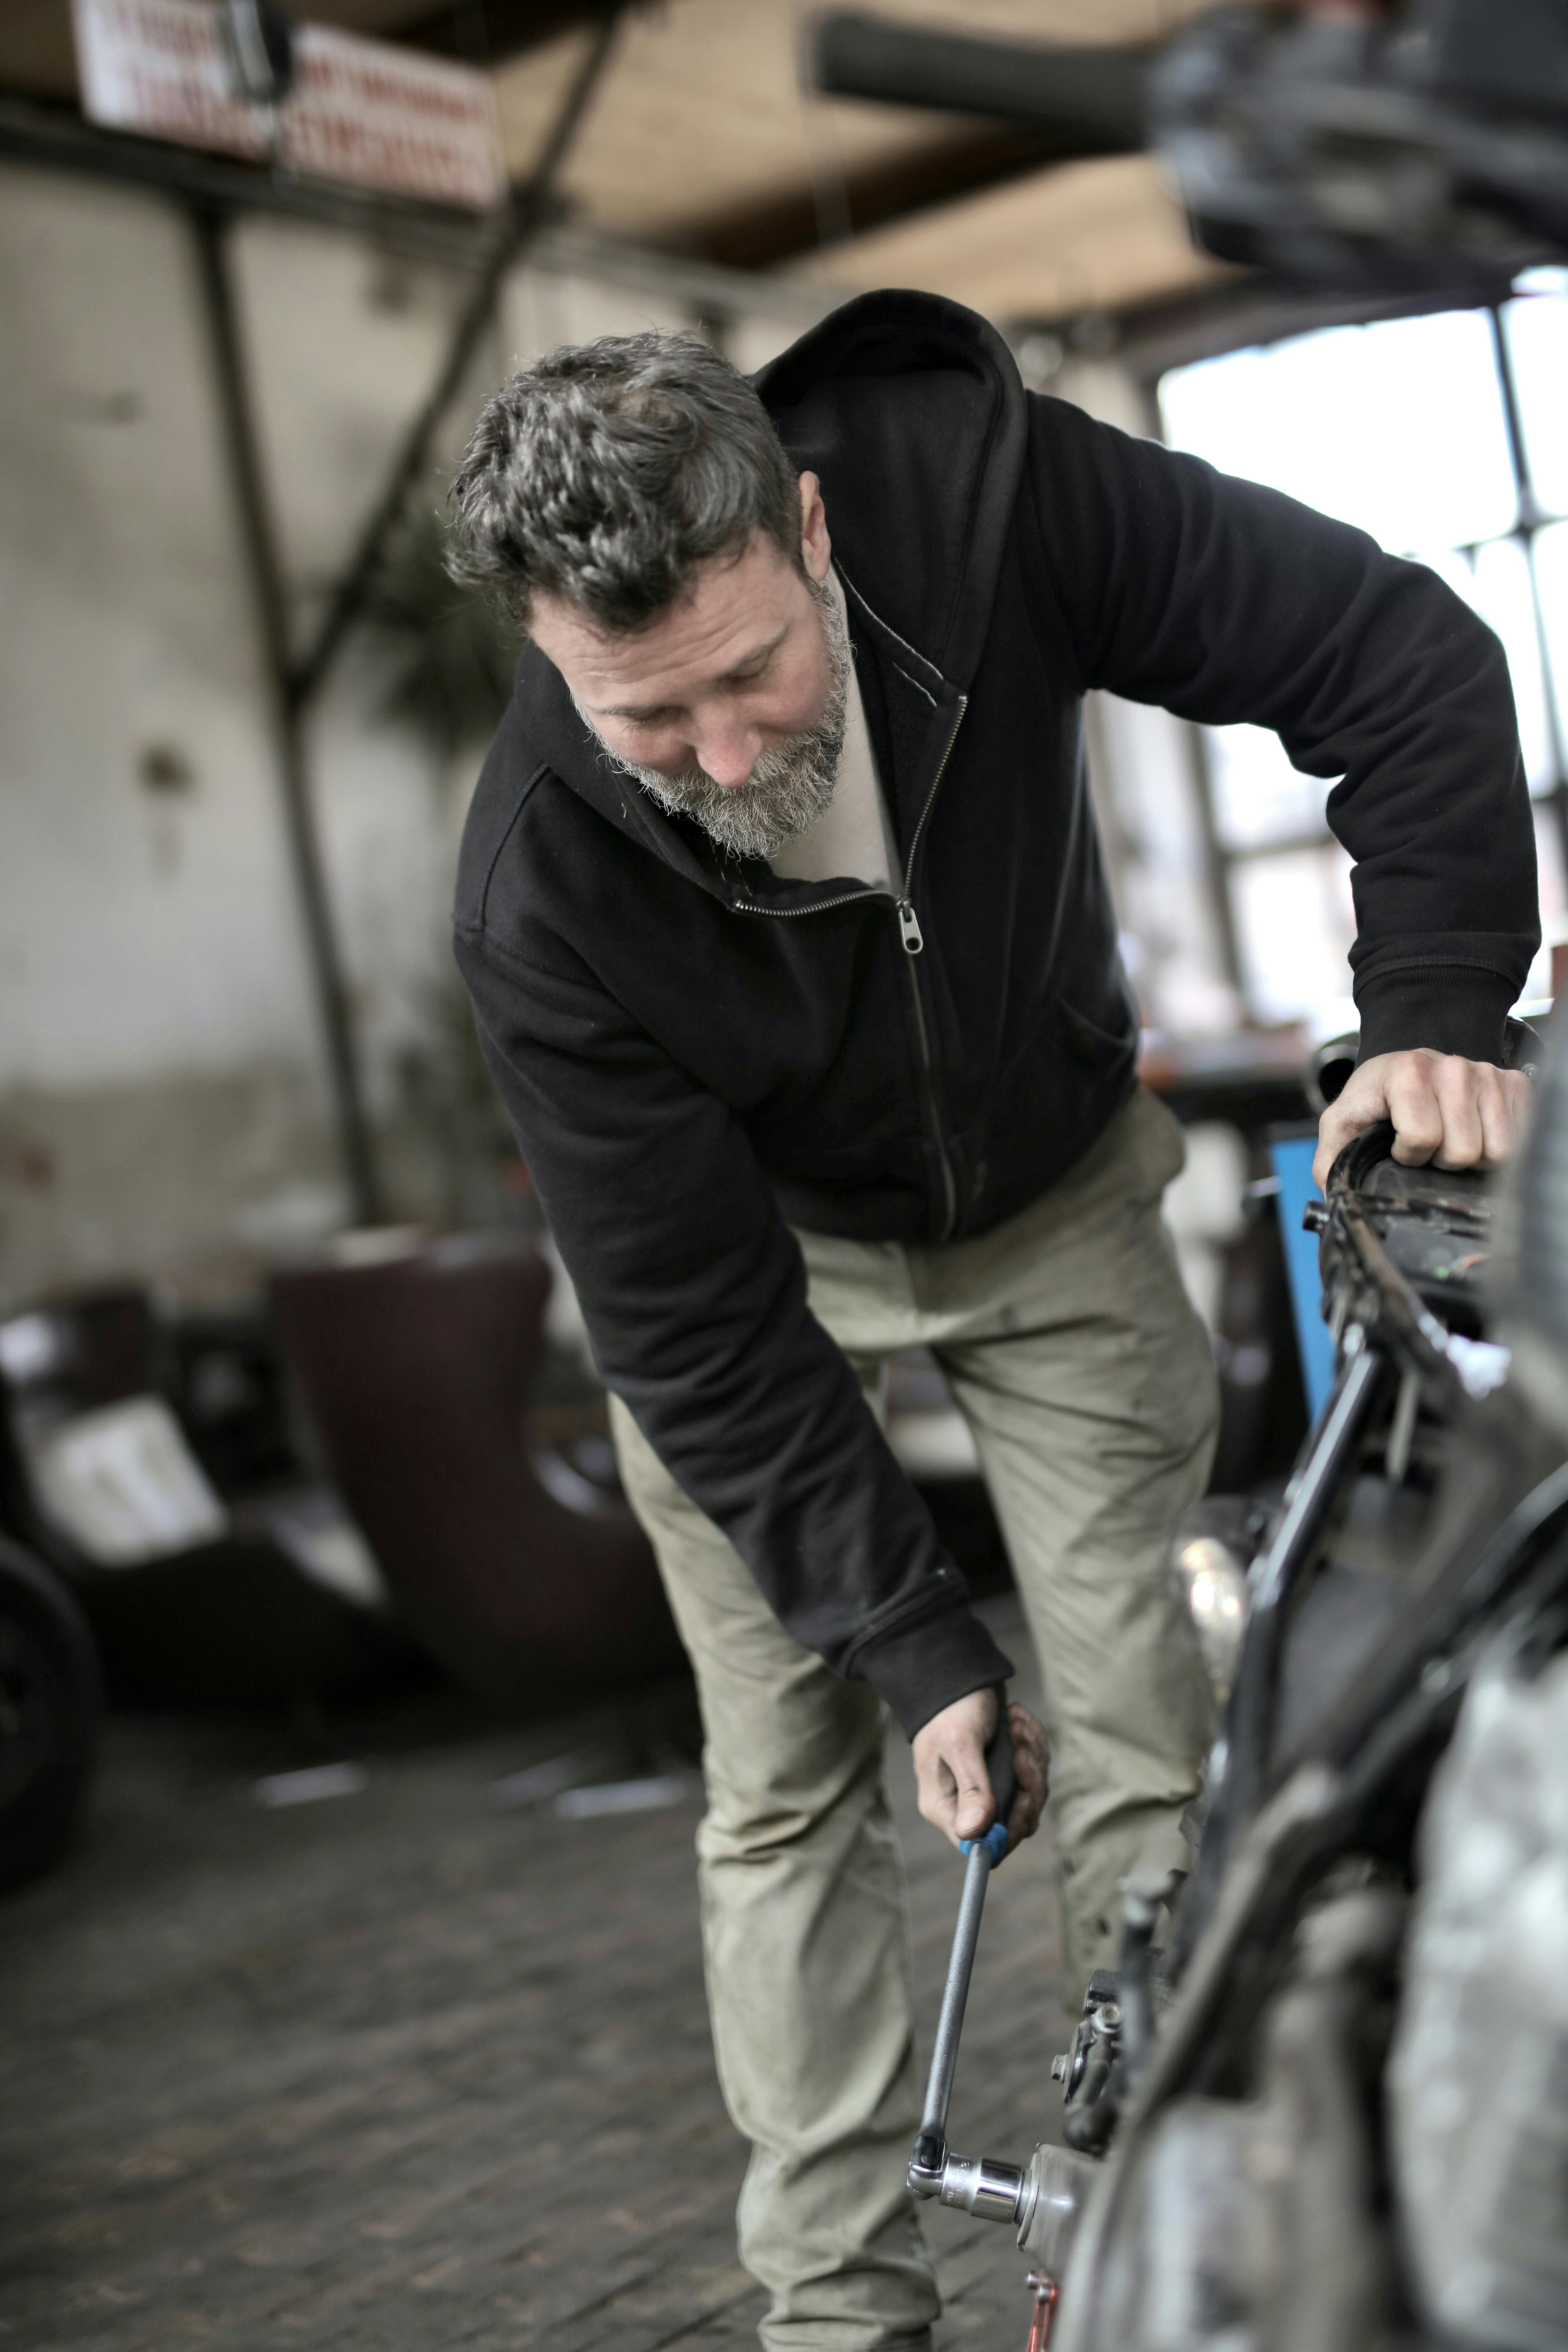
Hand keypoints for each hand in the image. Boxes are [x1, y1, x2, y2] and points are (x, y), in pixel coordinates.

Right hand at [911, 1690, 1048, 1859]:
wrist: (958, 1676)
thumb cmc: (951, 1709)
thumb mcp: (959, 1745)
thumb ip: (972, 1789)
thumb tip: (975, 1834)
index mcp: (946, 1805)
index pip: (981, 1844)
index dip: (1008, 1830)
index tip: (1023, 1797)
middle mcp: (966, 1804)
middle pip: (1015, 1822)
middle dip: (1028, 1785)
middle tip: (1022, 1750)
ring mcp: (989, 1789)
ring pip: (1031, 1795)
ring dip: (1032, 1757)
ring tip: (1016, 1723)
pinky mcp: (1007, 1772)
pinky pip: (1035, 1772)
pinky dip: (1033, 1744)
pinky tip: (1018, 1719)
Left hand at [1313, 1047, 1531, 1191]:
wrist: (1406, 1067)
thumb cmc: (1376, 1098)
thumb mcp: (1343, 1125)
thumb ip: (1331, 1160)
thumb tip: (1335, 1197)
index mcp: (1408, 1071)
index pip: (1423, 1138)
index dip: (1409, 1156)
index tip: (1400, 1147)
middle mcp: (1453, 1067)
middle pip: (1463, 1152)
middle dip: (1441, 1160)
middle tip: (1429, 1146)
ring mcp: (1487, 1073)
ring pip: (1496, 1152)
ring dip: (1470, 1157)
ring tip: (1449, 1139)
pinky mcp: (1514, 1084)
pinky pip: (1519, 1141)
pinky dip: (1495, 1147)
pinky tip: (1474, 1132)